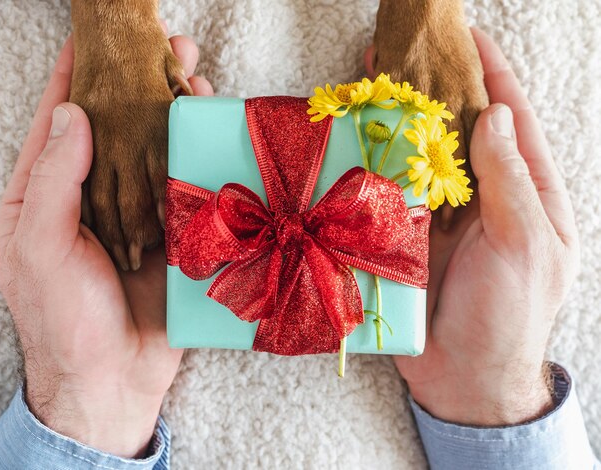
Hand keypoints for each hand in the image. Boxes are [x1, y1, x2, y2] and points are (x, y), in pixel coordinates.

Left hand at [0, 33, 212, 457]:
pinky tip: (212, 130)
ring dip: (174, 113)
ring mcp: (136, 213)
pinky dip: (199, 156)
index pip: (59, 122)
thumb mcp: (40, 248)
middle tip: (162, 47)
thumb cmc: (63, 318)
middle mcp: (94, 196)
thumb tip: (75, 113)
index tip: (95, 38)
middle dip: (137, 85)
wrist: (113, 379)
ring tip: (194, 76)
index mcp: (46, 194)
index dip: (76, 77)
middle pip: (115, 128)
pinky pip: (186, 186)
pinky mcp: (173, 234)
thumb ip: (54, 180)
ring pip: (155, 151)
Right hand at [392, 30, 579, 425]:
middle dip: (432, 89)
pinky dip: (375, 166)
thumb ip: (508, 181)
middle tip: (399, 54)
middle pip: (458, 129)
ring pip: (420, 156)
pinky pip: (392, 193)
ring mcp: (445, 215)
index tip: (462, 34)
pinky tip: (355, 143)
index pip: (509, 117)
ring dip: (398, 122)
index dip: (488, 72)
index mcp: (527, 192)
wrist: (466, 380)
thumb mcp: (524, 246)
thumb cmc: (508, 317)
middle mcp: (485, 196)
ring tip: (369, 86)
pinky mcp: (410, 237)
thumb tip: (494, 116)